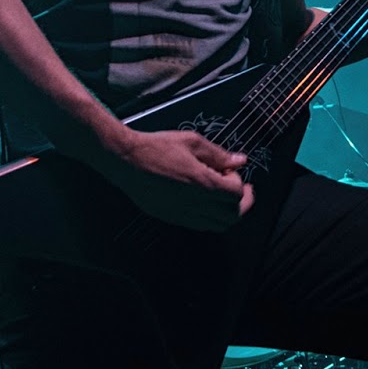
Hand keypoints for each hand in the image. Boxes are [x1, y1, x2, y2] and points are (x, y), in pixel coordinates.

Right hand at [97, 124, 253, 230]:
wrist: (126, 160)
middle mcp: (194, 204)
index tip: (231, 171)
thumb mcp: (192, 142)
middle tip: (240, 190)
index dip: (239, 181)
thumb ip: (218, 154)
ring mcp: (182, 214)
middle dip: (241, 203)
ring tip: (225, 199)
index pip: (236, 193)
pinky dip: (210, 219)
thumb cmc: (156, 148)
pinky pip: (199, 226)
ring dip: (227, 213)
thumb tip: (239, 160)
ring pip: (217, 226)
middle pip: (232, 215)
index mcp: (202, 183)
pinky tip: (207, 205)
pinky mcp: (171, 218)